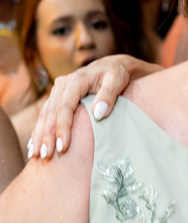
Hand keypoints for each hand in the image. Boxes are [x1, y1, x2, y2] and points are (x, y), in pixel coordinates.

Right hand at [27, 55, 161, 160]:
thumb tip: (98, 114)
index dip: (63, 128)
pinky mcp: (57, 97)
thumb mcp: (117, 81)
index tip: (63, 147)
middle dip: (47, 136)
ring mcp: (57, 90)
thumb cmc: (116, 75)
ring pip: (44, 115)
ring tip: (37, 155)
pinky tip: (34, 145)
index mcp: (76, 80)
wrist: (112, 66)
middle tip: (46, 156)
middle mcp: (63, 84)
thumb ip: (109, 95)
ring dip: (39, 135)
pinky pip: (45, 114)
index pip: (65, 107)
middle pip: (51, 113)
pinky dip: (39, 130)